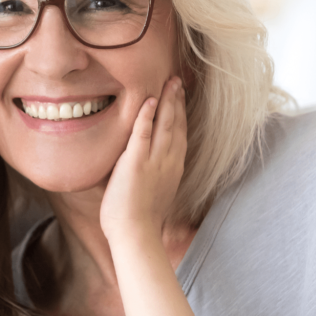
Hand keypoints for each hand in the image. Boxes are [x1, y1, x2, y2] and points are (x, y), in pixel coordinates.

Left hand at [100, 77, 186, 243]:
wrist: (135, 235)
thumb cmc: (139, 221)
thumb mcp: (153, 193)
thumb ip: (151, 176)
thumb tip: (144, 170)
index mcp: (172, 169)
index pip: (179, 135)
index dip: (180, 114)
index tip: (180, 97)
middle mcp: (168, 162)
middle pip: (176, 125)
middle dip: (177, 101)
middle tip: (177, 81)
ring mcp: (154, 162)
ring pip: (164, 125)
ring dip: (167, 102)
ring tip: (169, 82)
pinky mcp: (136, 163)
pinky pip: (142, 134)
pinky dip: (146, 116)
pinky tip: (149, 100)